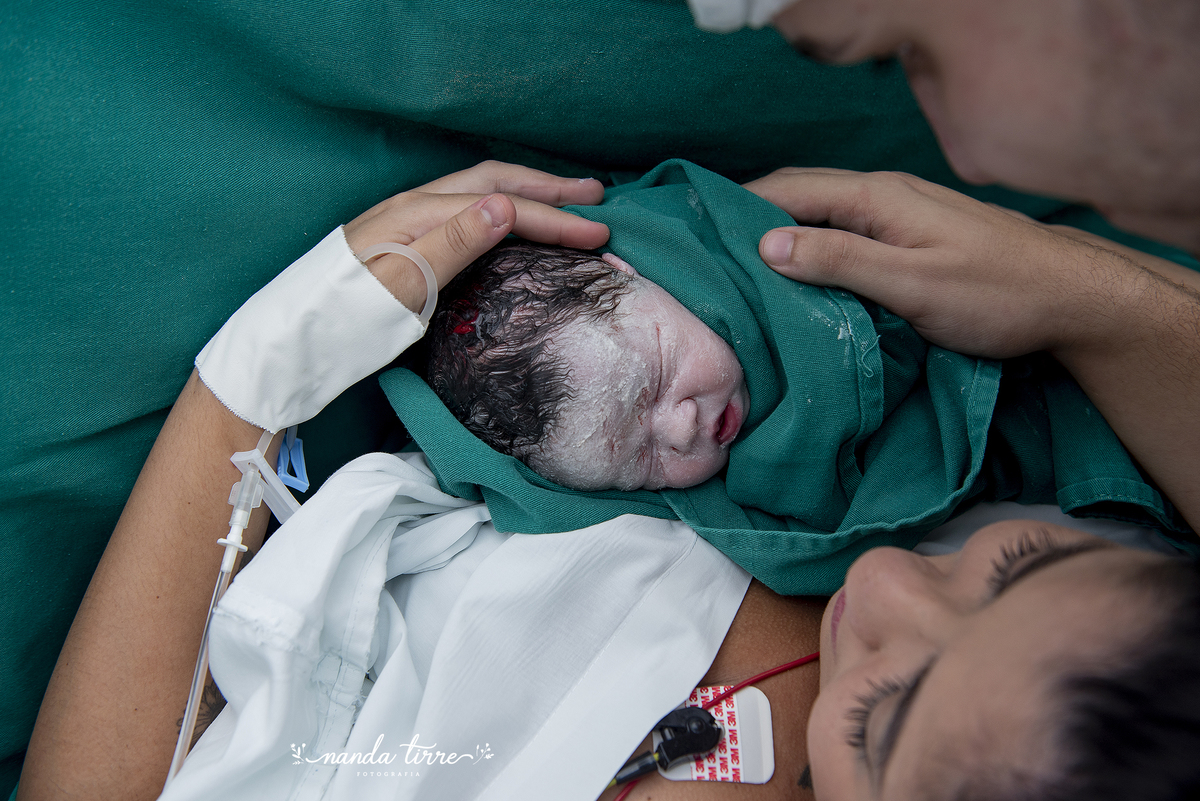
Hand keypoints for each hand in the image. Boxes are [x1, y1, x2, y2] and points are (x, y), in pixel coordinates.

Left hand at [343, 161, 609, 311]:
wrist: (289, 343)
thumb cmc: (343, 323)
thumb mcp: (402, 289)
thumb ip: (452, 245)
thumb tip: (504, 206)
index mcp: (417, 216)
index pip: (500, 206)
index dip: (553, 218)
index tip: (598, 234)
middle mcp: (412, 207)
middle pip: (492, 183)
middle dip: (548, 188)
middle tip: (596, 196)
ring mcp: (403, 220)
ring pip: (477, 190)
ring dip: (526, 191)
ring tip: (564, 197)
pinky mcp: (399, 238)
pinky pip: (462, 207)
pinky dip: (500, 205)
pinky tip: (509, 218)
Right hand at [744, 167, 1148, 359]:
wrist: (1072, 298)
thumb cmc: (996, 293)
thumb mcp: (912, 284)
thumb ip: (840, 261)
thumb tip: (766, 244)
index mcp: (875, 197)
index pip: (785, 190)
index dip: (735, 211)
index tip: (695, 240)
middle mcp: (881, 196)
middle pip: (796, 197)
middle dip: (748, 222)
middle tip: (706, 261)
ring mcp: (896, 215)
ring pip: (818, 218)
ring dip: (778, 239)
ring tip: (737, 274)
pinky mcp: (907, 240)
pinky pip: (842, 236)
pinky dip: (809, 253)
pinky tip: (795, 281)